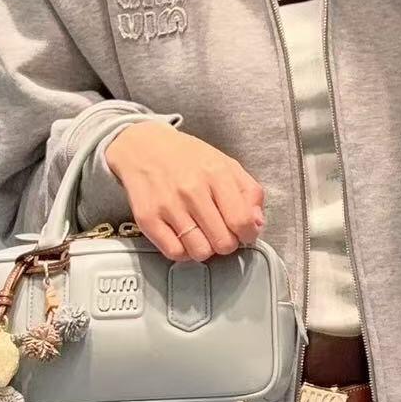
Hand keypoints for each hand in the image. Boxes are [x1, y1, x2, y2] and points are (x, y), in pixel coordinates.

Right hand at [102, 124, 267, 262]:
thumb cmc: (188, 158)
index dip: (248, 234)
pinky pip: (174, 253)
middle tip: (221, 232)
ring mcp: (168, 205)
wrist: (144, 148)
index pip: (242, 221)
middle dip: (227, 242)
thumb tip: (257, 224)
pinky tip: (184, 237)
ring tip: (202, 234)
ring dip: (206, 248)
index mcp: (216, 174)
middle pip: (223, 242)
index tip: (244, 233)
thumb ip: (249, 192)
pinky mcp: (147, 219)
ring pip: (200, 252)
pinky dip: (183, 251)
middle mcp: (192, 190)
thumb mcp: (226, 164)